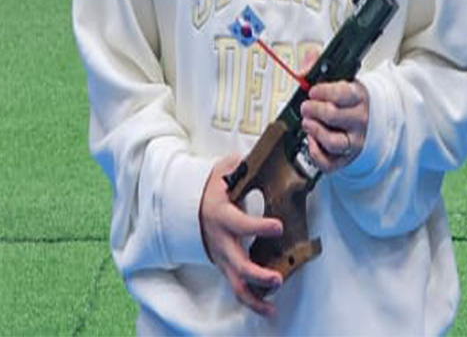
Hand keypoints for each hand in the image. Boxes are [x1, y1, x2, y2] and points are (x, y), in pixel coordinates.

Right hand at [200, 152, 283, 316]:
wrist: (189, 206)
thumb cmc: (211, 187)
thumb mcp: (222, 170)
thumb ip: (238, 165)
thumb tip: (254, 158)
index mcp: (221, 215)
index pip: (240, 224)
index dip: (258, 226)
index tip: (278, 226)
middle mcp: (220, 241)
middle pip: (237, 264)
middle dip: (258, 274)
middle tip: (278, 277)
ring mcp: (222, 257)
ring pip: (236, 284)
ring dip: (255, 297)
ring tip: (273, 306)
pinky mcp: (225, 266)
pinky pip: (237, 288)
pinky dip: (252, 302)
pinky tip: (269, 309)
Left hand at [299, 54, 368, 173]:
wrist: (367, 120)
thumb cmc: (348, 100)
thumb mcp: (338, 79)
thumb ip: (318, 68)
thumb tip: (306, 62)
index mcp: (358, 97)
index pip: (343, 94)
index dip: (324, 91)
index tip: (312, 90)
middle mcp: (359, 120)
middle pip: (335, 116)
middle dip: (314, 110)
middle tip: (305, 106)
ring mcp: (354, 140)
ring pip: (333, 141)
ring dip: (315, 131)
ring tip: (307, 123)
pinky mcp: (346, 158)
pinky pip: (329, 163)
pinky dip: (316, 154)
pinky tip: (311, 141)